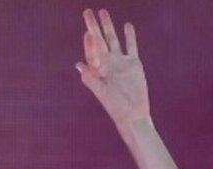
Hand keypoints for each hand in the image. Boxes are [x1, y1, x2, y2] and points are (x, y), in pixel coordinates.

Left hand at [76, 8, 150, 125]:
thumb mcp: (101, 92)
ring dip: (108, 26)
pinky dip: (129, 36)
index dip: (89, 41)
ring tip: (103, 12)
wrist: (133, 114)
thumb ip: (91, 78)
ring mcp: (120, 62)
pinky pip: (131, 46)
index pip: (92, 50)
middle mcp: (107, 63)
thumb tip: (79, 64)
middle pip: (99, 40)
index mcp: (97, 69)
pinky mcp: (133, 63)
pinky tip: (127, 25)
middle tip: (87, 11)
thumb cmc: (115, 107)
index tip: (88, 32)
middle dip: (93, 26)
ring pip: (113, 39)